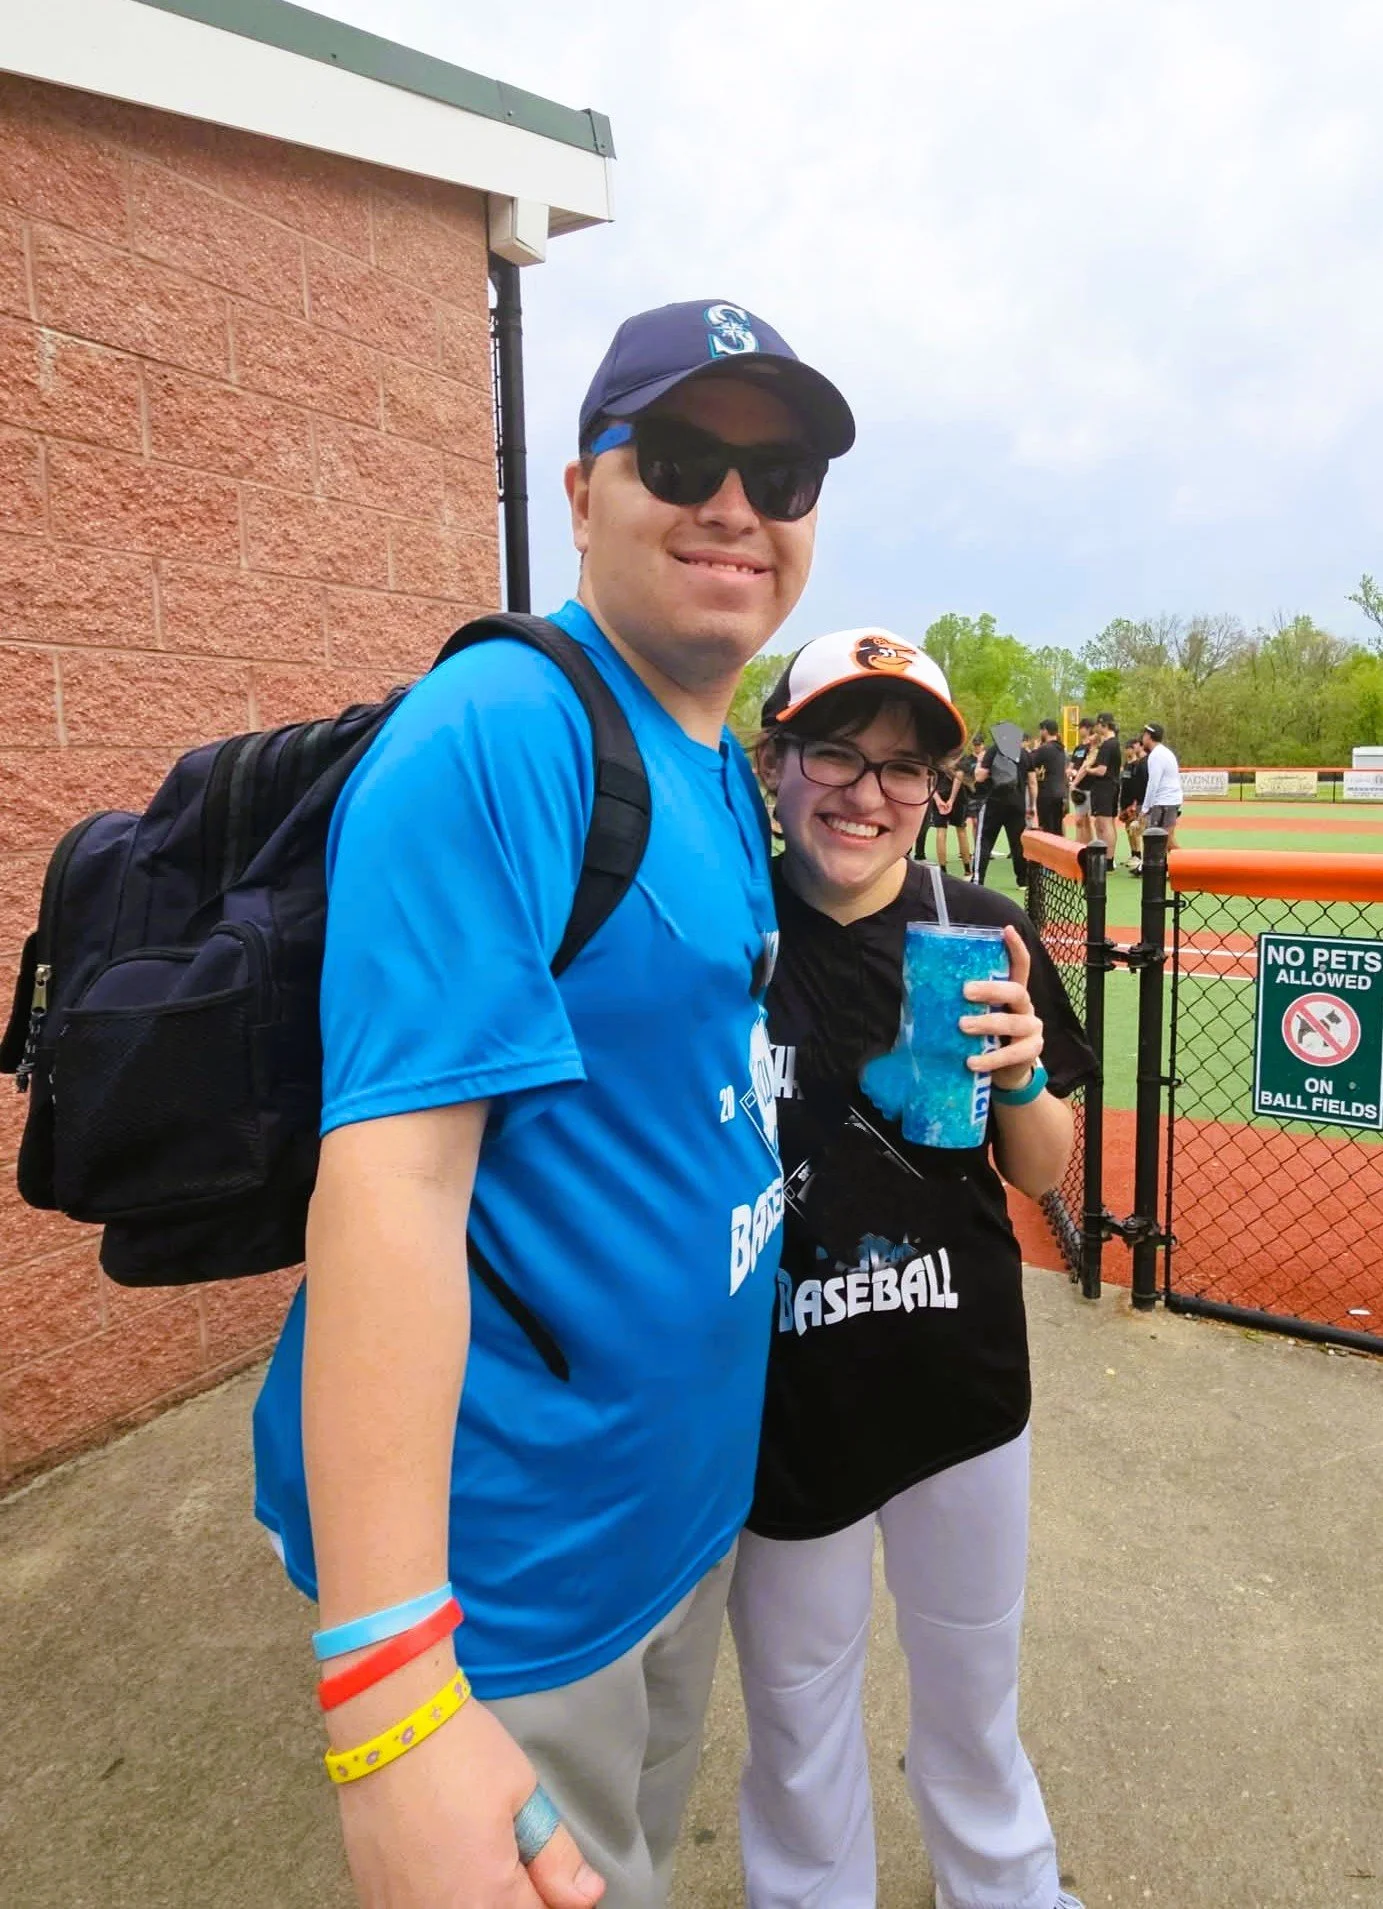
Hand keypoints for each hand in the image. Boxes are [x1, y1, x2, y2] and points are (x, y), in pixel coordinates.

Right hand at [335, 1684, 604, 1907]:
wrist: (383, 1721)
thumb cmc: (452, 1749)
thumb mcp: (523, 1794)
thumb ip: (556, 1857)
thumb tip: (583, 1895)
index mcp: (486, 1901)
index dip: (548, 1888)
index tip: (542, 1862)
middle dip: (511, 1891)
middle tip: (505, 1845)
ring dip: (473, 1891)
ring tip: (467, 1844)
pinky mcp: (372, 1897)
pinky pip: (416, 1905)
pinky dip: (434, 1888)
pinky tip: (435, 1852)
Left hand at [959, 925, 1044, 1092]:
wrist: (1005, 1073)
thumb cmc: (985, 1037)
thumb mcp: (977, 1015)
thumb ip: (963, 1003)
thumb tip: (920, 987)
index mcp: (1013, 993)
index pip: (1020, 965)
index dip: (1015, 948)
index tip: (1006, 929)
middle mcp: (1026, 1007)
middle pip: (1017, 991)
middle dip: (992, 990)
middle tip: (966, 991)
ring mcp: (1031, 1029)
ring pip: (1013, 1022)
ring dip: (987, 1023)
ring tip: (962, 1026)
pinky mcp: (1030, 1052)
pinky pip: (1012, 1054)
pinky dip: (990, 1058)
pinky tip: (971, 1062)